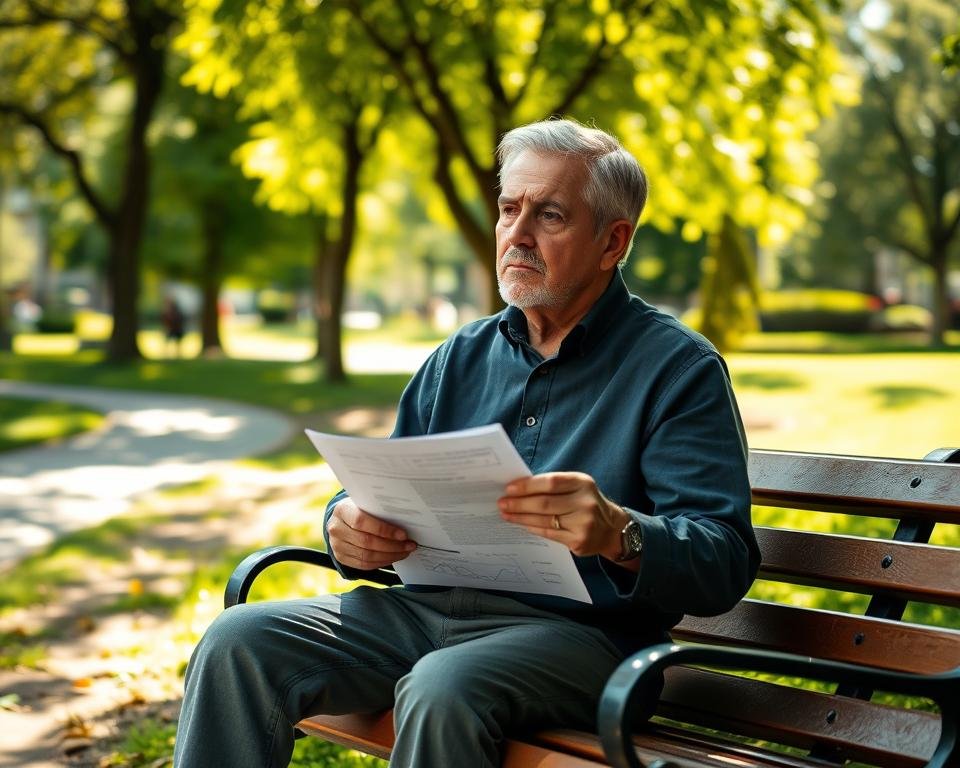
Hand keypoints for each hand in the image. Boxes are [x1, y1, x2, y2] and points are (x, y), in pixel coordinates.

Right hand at [327, 498, 415, 570]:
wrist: (340, 520)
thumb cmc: (359, 509)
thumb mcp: (365, 503)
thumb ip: (379, 510)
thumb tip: (406, 520)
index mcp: (342, 510)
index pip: (362, 521)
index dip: (384, 530)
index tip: (403, 534)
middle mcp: (336, 528)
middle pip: (366, 542)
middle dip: (392, 546)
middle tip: (409, 545)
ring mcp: (337, 545)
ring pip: (366, 556)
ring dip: (390, 556)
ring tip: (404, 552)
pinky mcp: (341, 558)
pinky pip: (364, 565)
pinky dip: (381, 562)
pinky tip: (393, 557)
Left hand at [497, 472, 629, 560]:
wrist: (611, 528)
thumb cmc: (585, 502)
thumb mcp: (577, 487)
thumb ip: (553, 486)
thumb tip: (519, 487)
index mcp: (583, 483)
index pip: (551, 482)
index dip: (528, 486)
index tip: (509, 488)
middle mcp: (585, 503)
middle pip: (545, 503)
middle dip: (519, 503)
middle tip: (502, 503)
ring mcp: (583, 524)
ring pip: (544, 520)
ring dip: (521, 517)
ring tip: (506, 514)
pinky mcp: (579, 541)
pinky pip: (549, 534)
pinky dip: (532, 528)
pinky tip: (521, 524)